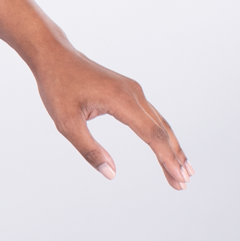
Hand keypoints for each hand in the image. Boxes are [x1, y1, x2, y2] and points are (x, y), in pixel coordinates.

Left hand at [33, 42, 190, 188]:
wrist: (56, 56)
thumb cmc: (58, 87)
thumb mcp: (66, 123)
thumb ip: (89, 149)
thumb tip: (110, 174)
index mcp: (121, 100)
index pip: (152, 134)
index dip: (166, 158)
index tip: (178, 178)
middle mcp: (134, 93)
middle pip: (162, 130)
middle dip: (175, 158)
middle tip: (184, 183)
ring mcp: (134, 91)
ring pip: (160, 123)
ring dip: (172, 147)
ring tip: (184, 171)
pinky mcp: (130, 92)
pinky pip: (152, 116)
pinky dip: (162, 134)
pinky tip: (167, 148)